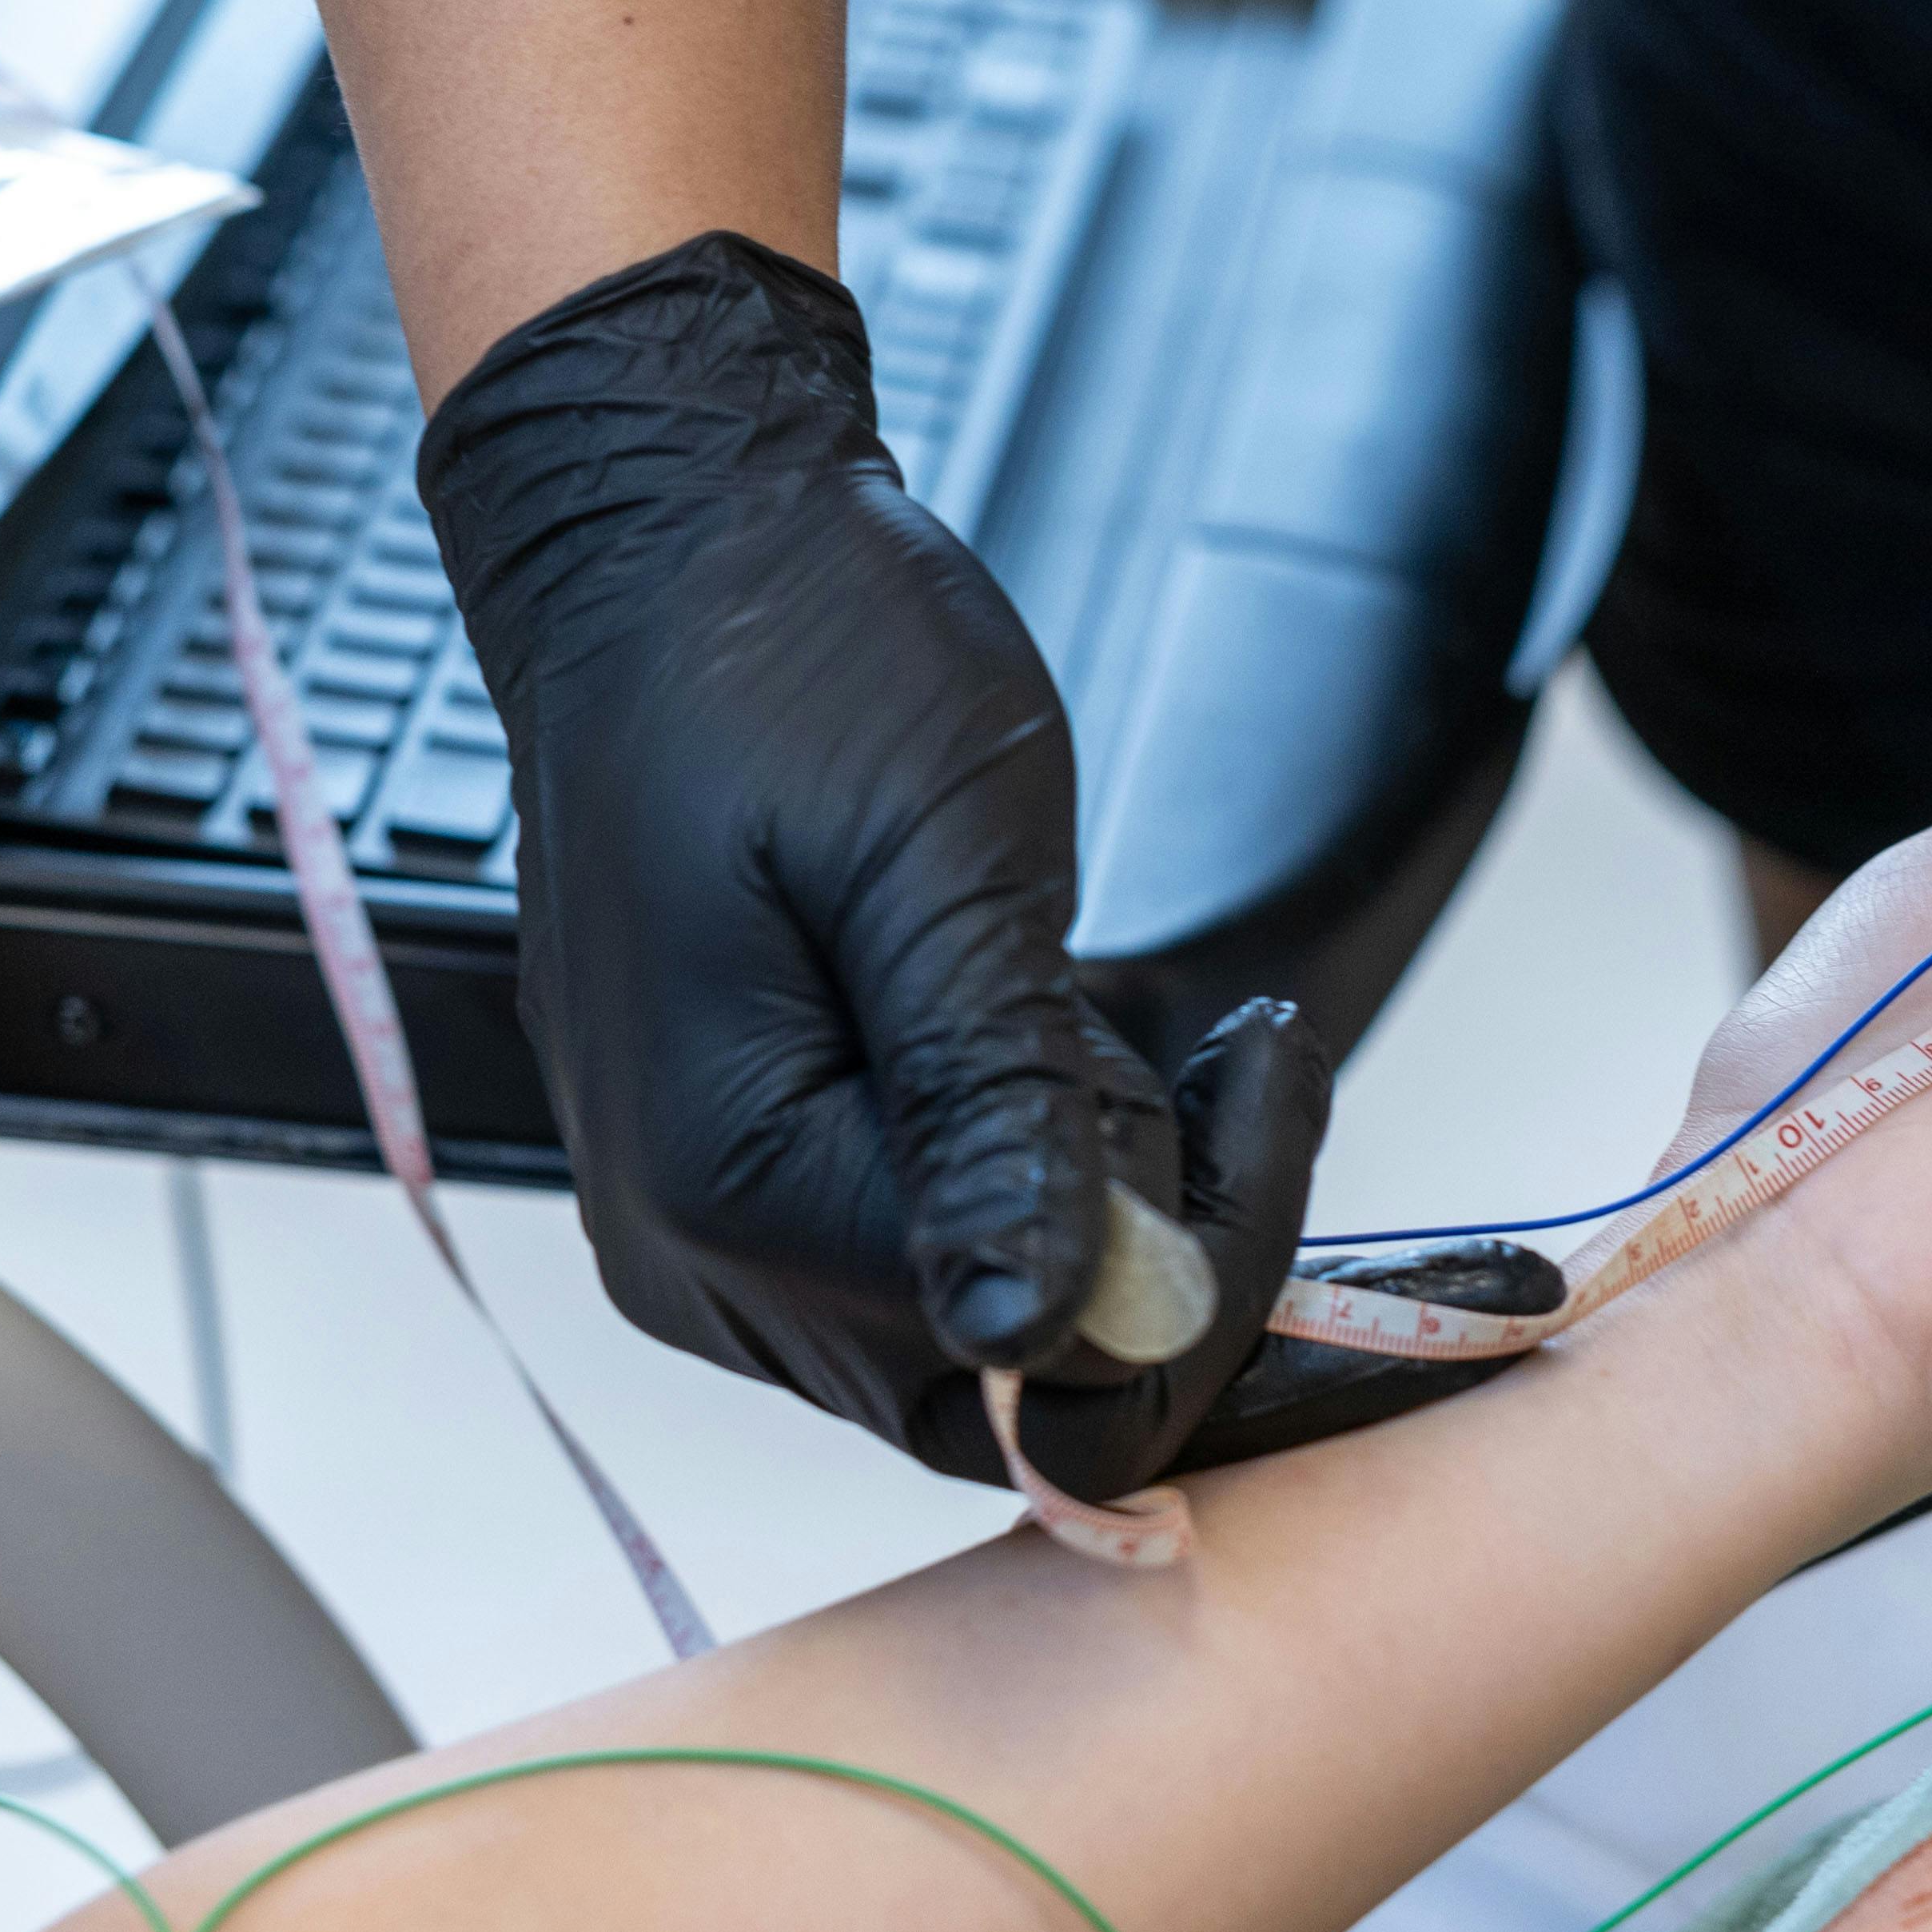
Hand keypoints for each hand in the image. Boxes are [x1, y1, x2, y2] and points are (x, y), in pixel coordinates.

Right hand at [422, 235, 1308, 1485]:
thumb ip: (997, 1109)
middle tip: (1218, 1052)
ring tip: (1095, 1003)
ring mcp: (695, 1227)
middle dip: (1154, 1248)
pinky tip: (1040, 1032)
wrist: (662, 539)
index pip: (1042, 1358)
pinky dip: (1021, 1169)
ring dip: (1090, 1200)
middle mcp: (691, 1255)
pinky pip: (918, 1255)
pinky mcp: (729, 1176)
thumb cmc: (790, 654)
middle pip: (1006, 1392)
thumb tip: (1038, 1330)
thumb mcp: (941, 862)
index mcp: (733, 1192)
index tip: (1269, 1062)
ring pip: (976, 1339)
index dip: (1207, 1256)